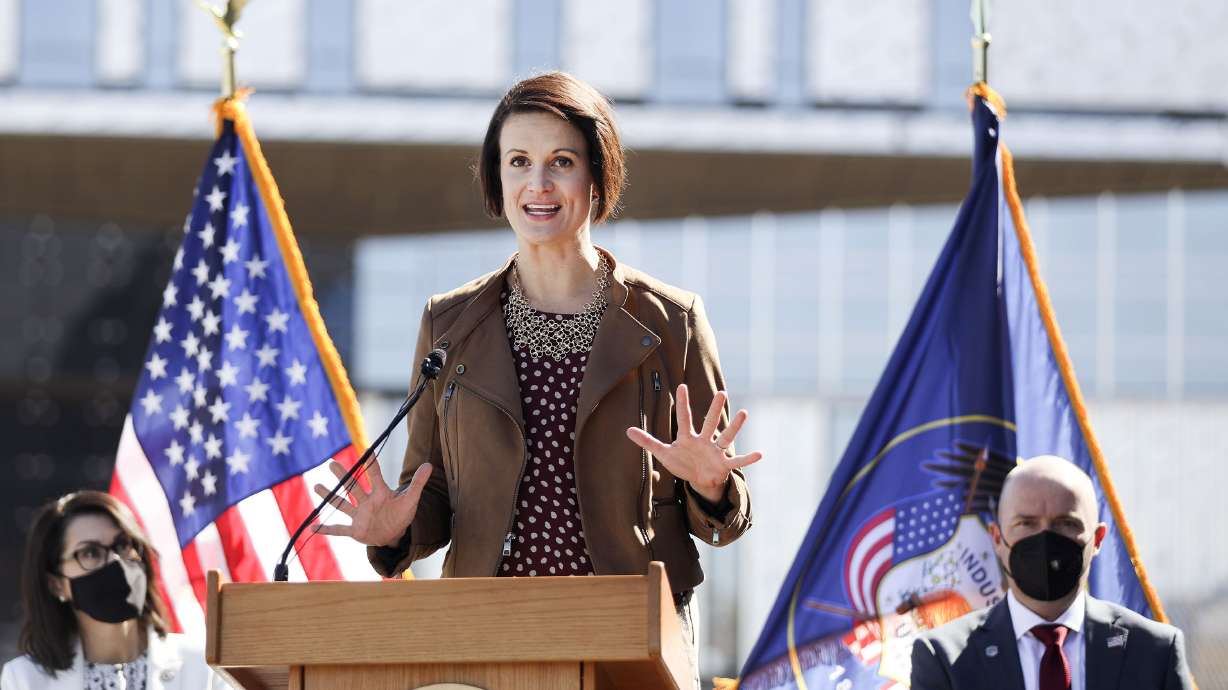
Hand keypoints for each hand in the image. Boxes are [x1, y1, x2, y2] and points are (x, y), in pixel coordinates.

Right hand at [312, 461, 431, 547]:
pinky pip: (338, 529)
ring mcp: (359, 515)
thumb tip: (429, 465)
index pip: (375, 475)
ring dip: (330, 497)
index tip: (365, 451)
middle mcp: (367, 502)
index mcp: (381, 493)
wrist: (395, 535)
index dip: (371, 464)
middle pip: (353, 487)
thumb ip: (418, 483)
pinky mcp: (355, 530)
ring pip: (342, 504)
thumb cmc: (402, 514)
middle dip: (343, 476)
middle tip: (331, 463)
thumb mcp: (412, 500)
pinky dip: (326, 529)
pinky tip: (312, 526)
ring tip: (317, 486)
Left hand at [625, 384, 762, 503]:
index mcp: (688, 438)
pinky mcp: (724, 465)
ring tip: (744, 413)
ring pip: (726, 437)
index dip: (684, 404)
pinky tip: (760, 454)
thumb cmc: (682, 463)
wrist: (699, 480)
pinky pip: (737, 461)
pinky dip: (748, 459)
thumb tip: (627, 430)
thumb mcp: (663, 453)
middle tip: (721, 392)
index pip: (684, 419)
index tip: (682, 386)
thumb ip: (647, 442)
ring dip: (735, 427)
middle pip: (709, 423)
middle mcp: (704, 441)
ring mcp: (715, 452)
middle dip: (714, 409)